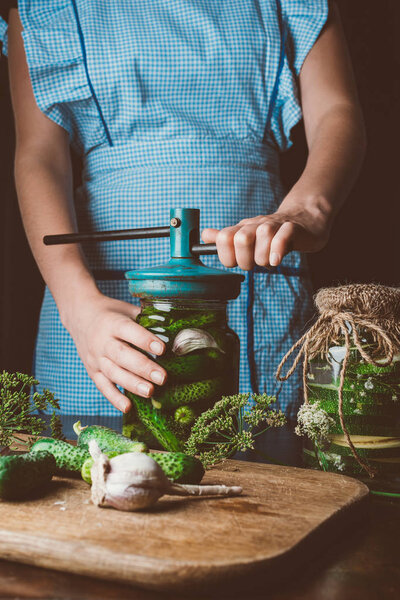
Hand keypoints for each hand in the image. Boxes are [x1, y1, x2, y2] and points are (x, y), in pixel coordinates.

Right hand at [62, 292, 166, 412]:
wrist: (80, 316)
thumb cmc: (111, 313)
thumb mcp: (127, 310)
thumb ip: (146, 320)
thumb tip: (174, 331)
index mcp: (113, 323)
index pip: (129, 331)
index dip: (145, 340)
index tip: (162, 349)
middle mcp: (102, 341)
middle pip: (122, 356)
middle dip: (143, 368)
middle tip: (162, 378)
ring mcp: (95, 358)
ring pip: (113, 373)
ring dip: (132, 384)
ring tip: (150, 392)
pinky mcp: (92, 371)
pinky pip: (103, 386)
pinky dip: (114, 398)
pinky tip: (128, 407)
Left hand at [201, 203, 330, 270]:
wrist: (304, 220)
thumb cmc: (273, 234)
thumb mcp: (247, 235)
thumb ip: (226, 238)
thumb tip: (204, 235)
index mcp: (242, 228)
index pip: (223, 238)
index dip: (226, 256)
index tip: (237, 262)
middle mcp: (256, 225)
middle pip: (240, 239)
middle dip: (246, 260)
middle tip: (255, 263)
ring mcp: (275, 225)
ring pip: (262, 237)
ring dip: (264, 258)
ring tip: (270, 260)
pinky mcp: (293, 229)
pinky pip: (282, 237)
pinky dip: (277, 251)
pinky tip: (276, 261)